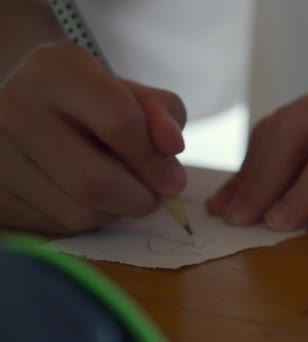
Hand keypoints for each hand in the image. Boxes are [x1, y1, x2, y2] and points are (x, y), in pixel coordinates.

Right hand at [0, 43, 186, 233]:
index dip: (155, 160)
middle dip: (140, 198)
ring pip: (77, 214)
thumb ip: (163, 114)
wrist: (32, 105)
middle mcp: (13, 108)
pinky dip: (84, 221)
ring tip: (115, 187)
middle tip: (153, 195)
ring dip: (113, 212)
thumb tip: (172, 147)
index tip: (173, 178)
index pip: (120, 123)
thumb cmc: (94, 101)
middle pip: (95, 182)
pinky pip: (56, 230)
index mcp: (54, 70)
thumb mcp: (135, 94)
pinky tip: (83, 196)